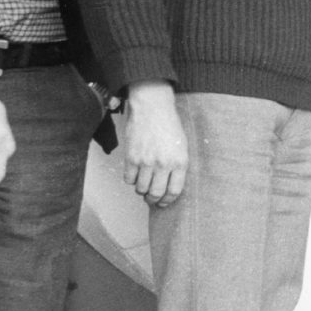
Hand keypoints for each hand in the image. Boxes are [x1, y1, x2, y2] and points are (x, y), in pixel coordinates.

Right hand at [123, 80, 187, 206]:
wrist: (152, 108)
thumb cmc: (169, 126)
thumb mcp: (182, 146)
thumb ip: (177, 166)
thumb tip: (169, 185)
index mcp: (180, 162)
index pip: (174, 191)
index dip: (168, 201)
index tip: (164, 202)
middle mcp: (163, 164)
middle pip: (156, 193)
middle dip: (153, 200)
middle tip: (151, 198)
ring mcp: (146, 162)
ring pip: (141, 189)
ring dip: (141, 191)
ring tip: (143, 186)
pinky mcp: (131, 157)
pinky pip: (128, 179)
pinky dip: (130, 180)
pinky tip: (134, 175)